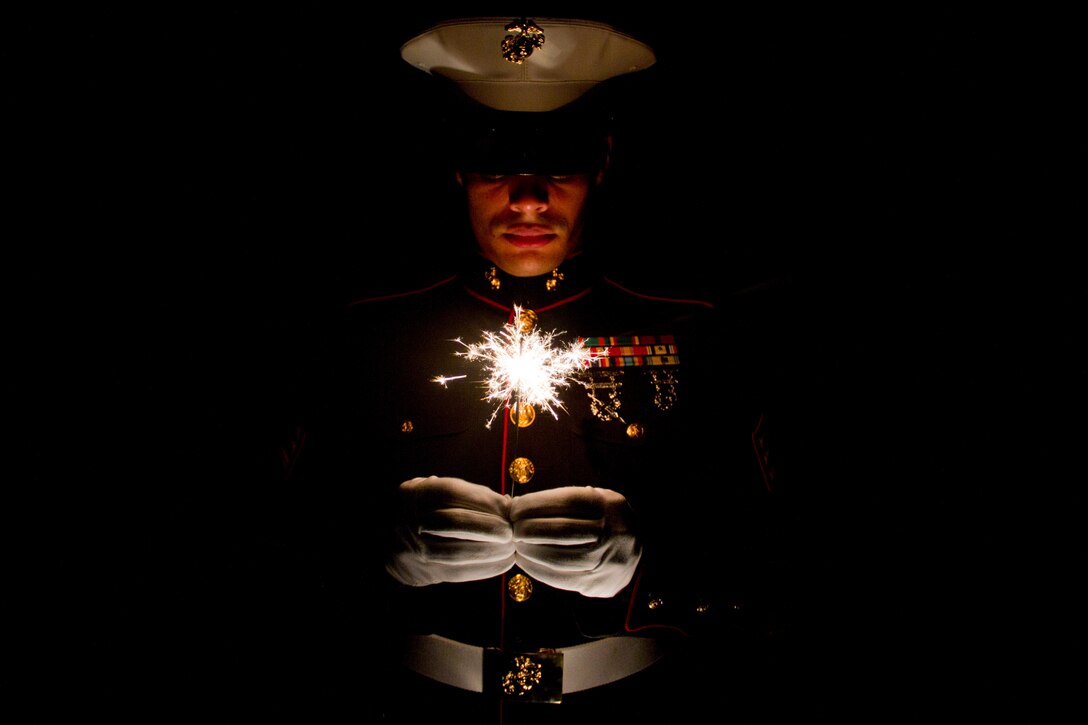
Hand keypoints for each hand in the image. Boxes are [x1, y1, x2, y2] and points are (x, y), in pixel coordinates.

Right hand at [385, 476, 514, 585]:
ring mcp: (414, 548)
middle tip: (512, 531)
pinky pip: (457, 572)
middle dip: (489, 527)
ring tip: (511, 548)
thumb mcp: (432, 491)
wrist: (387, 539)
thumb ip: (464, 494)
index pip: (453, 493)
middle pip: (455, 523)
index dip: (484, 500)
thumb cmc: (423, 509)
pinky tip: (503, 563)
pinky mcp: (423, 571)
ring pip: (456, 551)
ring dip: (490, 551)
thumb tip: (506, 502)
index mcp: (415, 493)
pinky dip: (484, 569)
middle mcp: (411, 519)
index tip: (508, 507)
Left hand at [509, 486, 641, 597]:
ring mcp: (608, 560)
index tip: (514, 508)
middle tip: (511, 529)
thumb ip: (564, 502)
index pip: (565, 503)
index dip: (534, 505)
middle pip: (561, 531)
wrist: (635, 550)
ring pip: (560, 558)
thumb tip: (519, 507)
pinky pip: (563, 579)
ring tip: (515, 546)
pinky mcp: (600, 583)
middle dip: (528, 529)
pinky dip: (539, 571)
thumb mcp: (594, 500)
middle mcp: (612, 531)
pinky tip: (526, 563)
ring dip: (530, 552)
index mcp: (608, 505)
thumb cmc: (603, 519)